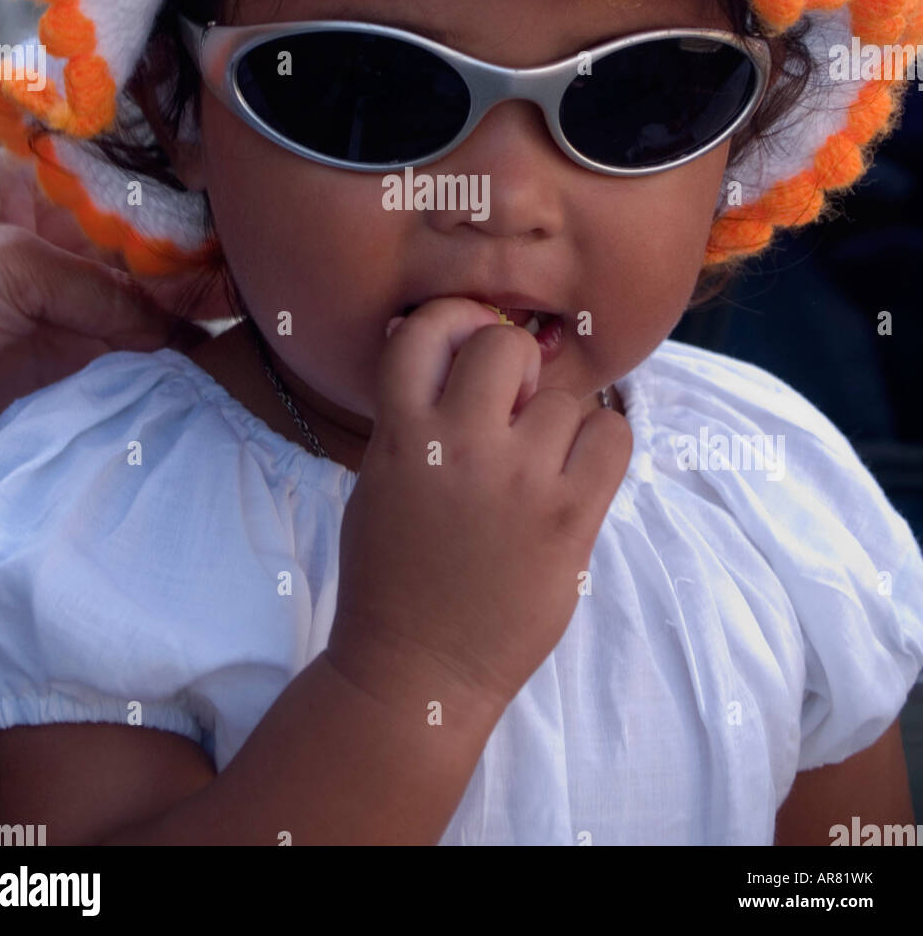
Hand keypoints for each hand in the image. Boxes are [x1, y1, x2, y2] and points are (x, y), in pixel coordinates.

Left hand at [0, 146, 232, 472]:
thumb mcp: (2, 266)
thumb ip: (96, 286)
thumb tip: (173, 322)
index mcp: (12, 190)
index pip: (109, 184)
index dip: (168, 200)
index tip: (228, 217)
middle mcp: (38, 243)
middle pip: (132, 243)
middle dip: (189, 256)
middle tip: (254, 273)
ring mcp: (49, 308)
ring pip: (137, 300)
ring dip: (188, 306)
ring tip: (250, 309)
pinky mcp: (56, 367)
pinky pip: (125, 353)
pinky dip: (167, 354)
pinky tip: (210, 350)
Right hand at [327, 296, 631, 713]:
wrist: (417, 668)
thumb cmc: (393, 574)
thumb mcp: (380, 479)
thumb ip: (413, 416)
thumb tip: (456, 347)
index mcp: (399, 435)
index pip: (423, 328)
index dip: (452, 322)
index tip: (466, 348)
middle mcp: (458, 446)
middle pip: (505, 343)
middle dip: (512, 366)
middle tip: (510, 408)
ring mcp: (518, 482)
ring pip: (565, 399)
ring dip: (557, 424)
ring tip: (537, 467)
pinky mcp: (569, 519)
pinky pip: (612, 435)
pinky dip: (600, 446)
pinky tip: (576, 476)